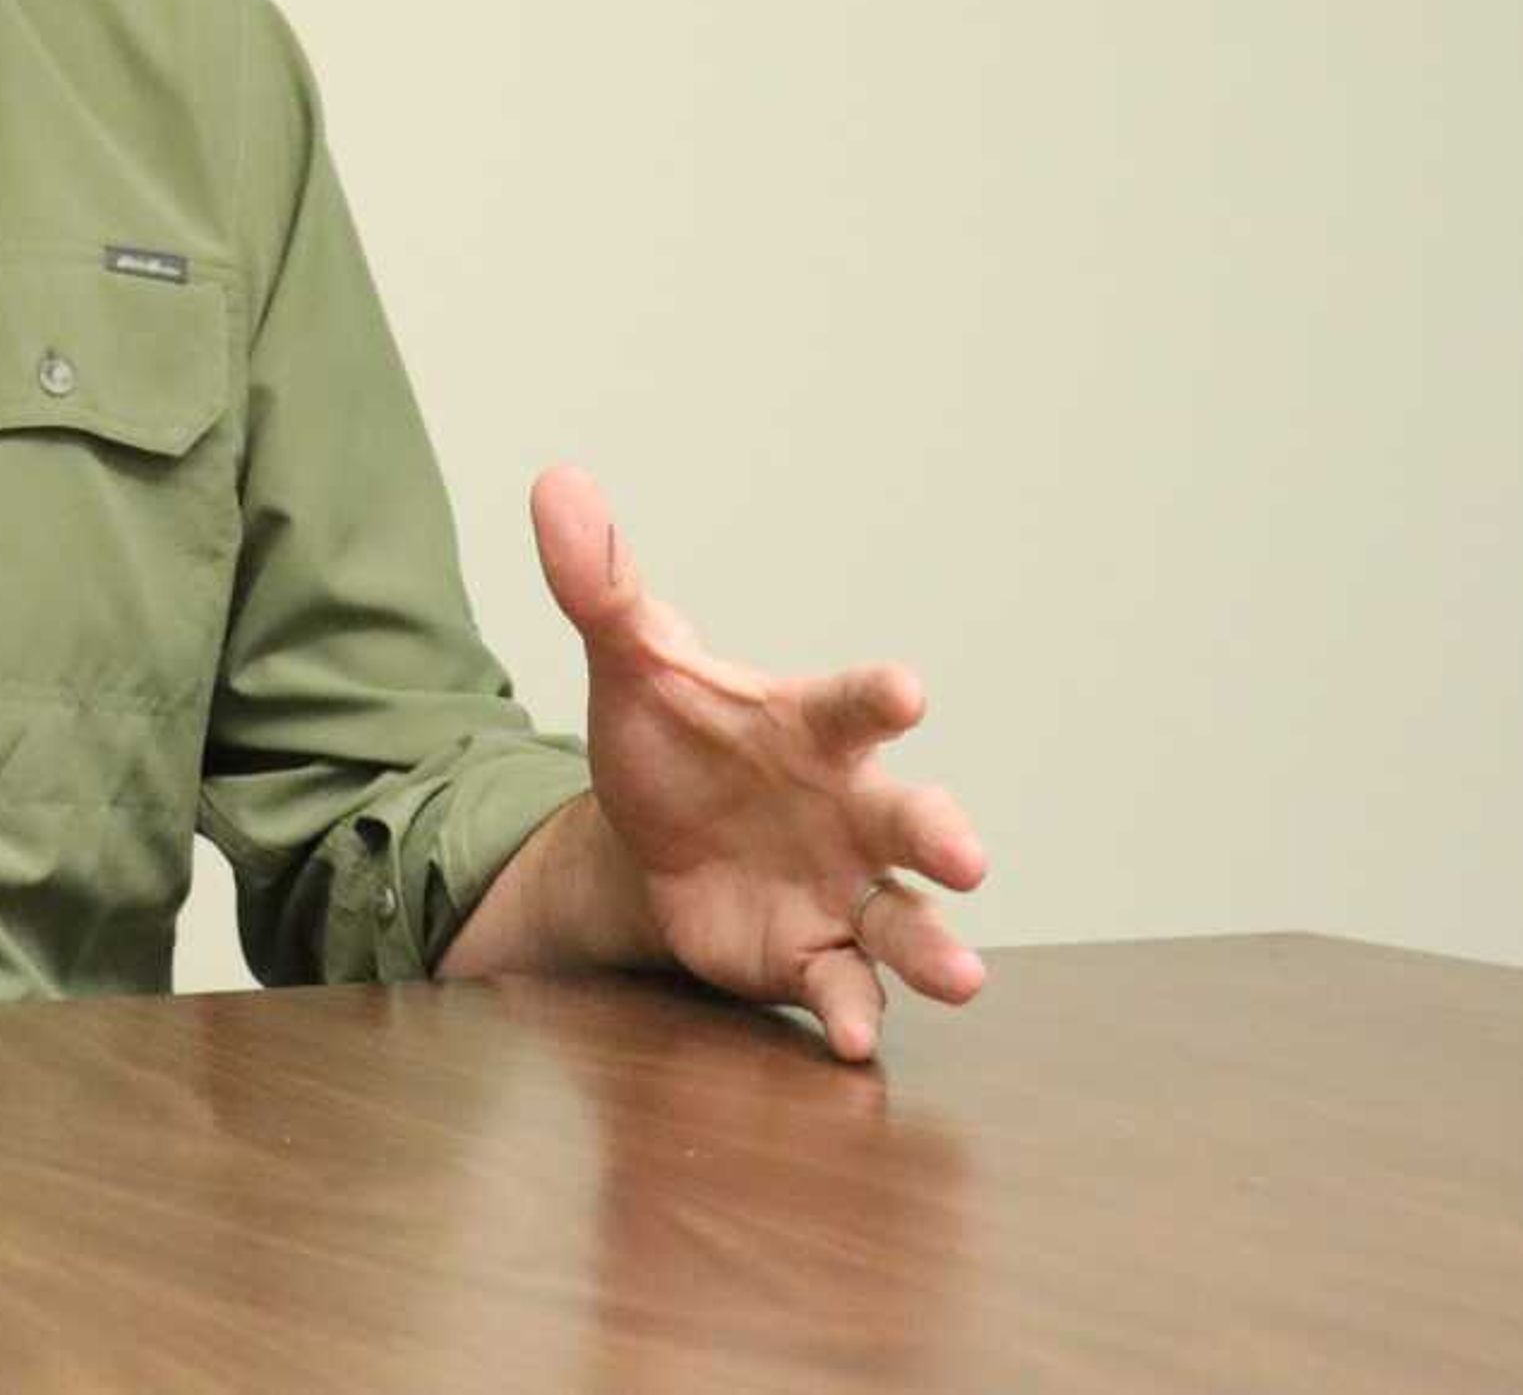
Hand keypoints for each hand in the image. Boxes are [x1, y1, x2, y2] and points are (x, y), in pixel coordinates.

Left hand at [533, 465, 988, 1060]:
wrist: (649, 836)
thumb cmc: (671, 739)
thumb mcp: (629, 662)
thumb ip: (603, 584)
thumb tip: (555, 485)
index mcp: (813, 728)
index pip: (853, 704)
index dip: (877, 695)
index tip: (905, 688)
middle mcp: (850, 810)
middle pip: (912, 819)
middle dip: (943, 833)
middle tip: (967, 855)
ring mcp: (842, 889)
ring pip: (907, 919)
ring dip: (935, 948)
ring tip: (962, 976)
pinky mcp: (813, 956)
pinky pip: (846, 987)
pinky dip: (853, 1011)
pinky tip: (852, 1038)